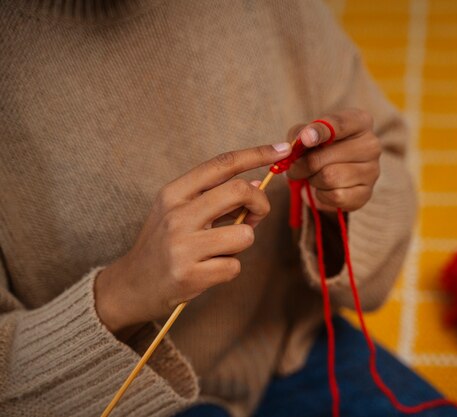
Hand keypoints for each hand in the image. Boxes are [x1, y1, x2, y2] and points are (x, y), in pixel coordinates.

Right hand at [95, 143, 291, 332]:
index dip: (256, 153)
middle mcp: (177, 215)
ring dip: (242, 242)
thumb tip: (256, 181)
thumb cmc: (163, 243)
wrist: (132, 285)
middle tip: (257, 214)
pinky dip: (229, 268)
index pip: (221, 164)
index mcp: (174, 193)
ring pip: (245, 235)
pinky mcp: (190, 275)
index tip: (283, 149)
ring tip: (222, 248)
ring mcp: (183, 246)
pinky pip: (234, 266)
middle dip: (261, 202)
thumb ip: (213, 196)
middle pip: (239, 191)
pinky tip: (209, 270)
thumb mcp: (179, 211)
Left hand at [287, 109, 380, 211]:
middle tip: (294, 168)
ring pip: (328, 178)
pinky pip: (335, 197)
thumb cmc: (321, 146)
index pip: (339, 124)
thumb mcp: (307, 133)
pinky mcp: (366, 194)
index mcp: (360, 121)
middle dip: (302, 165)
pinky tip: (325, 188)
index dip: (319, 131)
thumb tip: (292, 146)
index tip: (305, 139)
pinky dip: (322, 195)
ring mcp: (372, 171)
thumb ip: (298, 134)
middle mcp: (371, 145)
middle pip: (324, 156)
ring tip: (315, 175)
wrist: (334, 171)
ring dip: (313, 180)